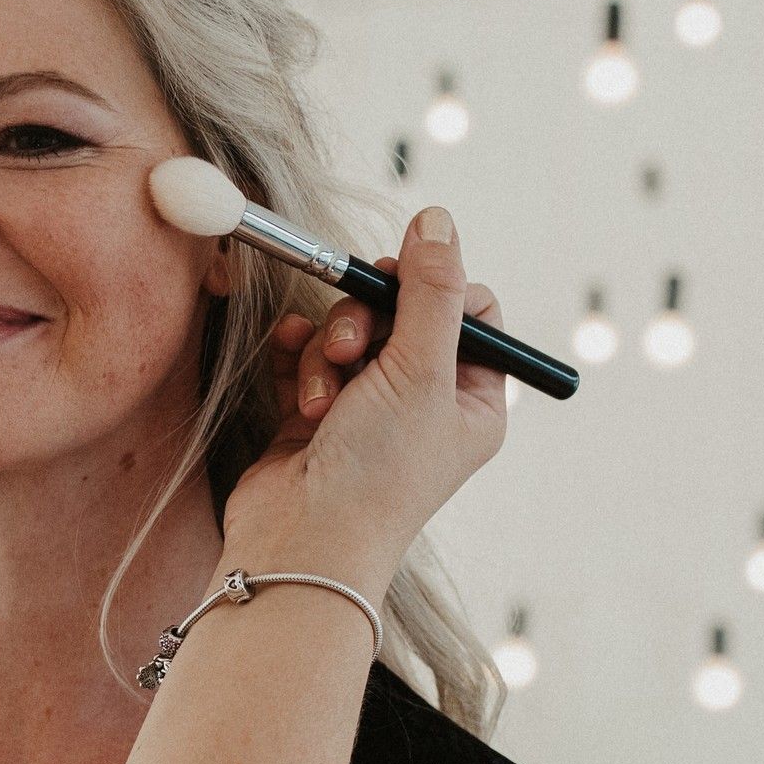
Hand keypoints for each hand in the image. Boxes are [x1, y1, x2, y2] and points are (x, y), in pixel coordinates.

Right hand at [221, 207, 509, 597]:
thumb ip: (431, 290)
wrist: (301, 544)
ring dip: (329, 348)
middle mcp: (424, 405)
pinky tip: (290, 374)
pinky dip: (296, 360)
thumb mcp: (420, 370)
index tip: (404, 282)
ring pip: (349, 332)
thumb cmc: (377, 473)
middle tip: (352, 341)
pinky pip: (306, 357)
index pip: (473, 314)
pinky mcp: (314, 417)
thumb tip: (438, 219)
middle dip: (369, 320)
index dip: (437, 288)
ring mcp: (366, 412)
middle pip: (404, 314)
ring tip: (322, 389)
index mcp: (471, 402)